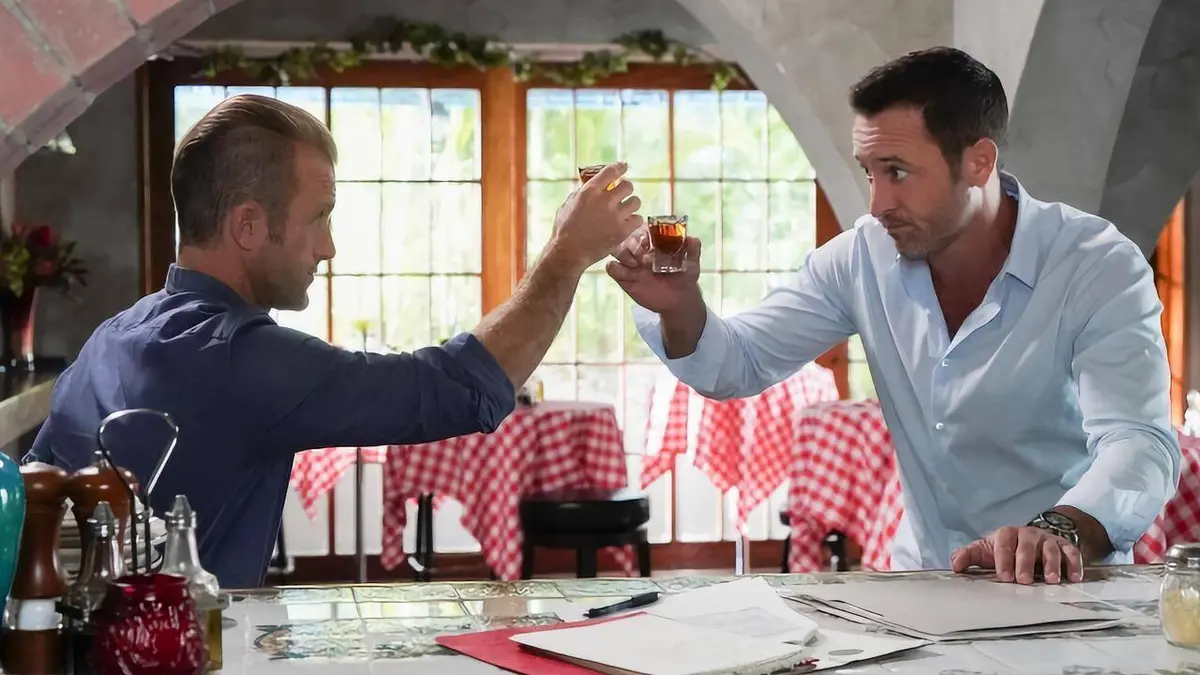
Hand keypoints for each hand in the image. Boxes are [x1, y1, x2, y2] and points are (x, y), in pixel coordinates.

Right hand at [547, 162, 642, 270]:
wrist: (569, 252)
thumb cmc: (564, 229)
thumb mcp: (568, 204)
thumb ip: (582, 192)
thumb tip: (593, 184)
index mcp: (590, 191)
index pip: (611, 171)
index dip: (620, 167)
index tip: (624, 166)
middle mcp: (604, 201)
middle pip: (628, 186)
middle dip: (626, 188)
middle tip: (623, 193)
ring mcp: (615, 216)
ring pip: (636, 201)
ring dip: (631, 203)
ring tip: (626, 209)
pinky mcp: (622, 231)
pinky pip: (638, 219)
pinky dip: (634, 220)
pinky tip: (627, 223)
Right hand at [605, 228, 702, 313]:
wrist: (677, 301)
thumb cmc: (684, 278)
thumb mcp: (692, 264)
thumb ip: (693, 251)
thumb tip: (693, 239)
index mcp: (654, 242)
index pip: (642, 229)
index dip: (643, 233)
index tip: (649, 242)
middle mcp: (640, 250)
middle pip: (626, 238)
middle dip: (632, 244)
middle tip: (642, 256)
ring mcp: (631, 263)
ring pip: (616, 249)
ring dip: (622, 254)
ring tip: (635, 265)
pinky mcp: (624, 277)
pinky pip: (612, 268)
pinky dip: (615, 268)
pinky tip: (629, 274)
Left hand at [951, 525, 1083, 583]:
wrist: (1032, 538)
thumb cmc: (1005, 550)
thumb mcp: (986, 551)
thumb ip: (969, 556)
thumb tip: (954, 565)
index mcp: (1007, 535)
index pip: (1004, 544)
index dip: (1003, 559)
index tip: (1004, 577)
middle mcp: (1028, 535)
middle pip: (1027, 546)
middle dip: (1025, 563)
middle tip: (1024, 581)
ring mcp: (1048, 540)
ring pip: (1051, 549)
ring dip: (1052, 565)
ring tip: (1051, 581)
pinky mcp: (1064, 547)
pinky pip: (1072, 552)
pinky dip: (1074, 564)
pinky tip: (1074, 578)